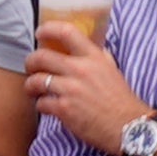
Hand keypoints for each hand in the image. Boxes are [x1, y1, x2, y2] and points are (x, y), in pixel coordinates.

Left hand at [25, 17, 145, 152]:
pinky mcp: (64, 109)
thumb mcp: (111, 69)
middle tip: (30, 66)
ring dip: (30, 85)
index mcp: (93, 57)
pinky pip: (41, 103)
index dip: (48, 29)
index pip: (67, 32)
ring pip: (36, 81)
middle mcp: (80, 70)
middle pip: (42, 57)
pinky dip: (40, 105)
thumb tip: (88, 49)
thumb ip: (98, 57)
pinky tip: (46, 106)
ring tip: (32, 89)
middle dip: (30, 61)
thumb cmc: (120, 99)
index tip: (40, 33)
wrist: (126, 126)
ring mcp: (70, 90)